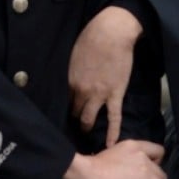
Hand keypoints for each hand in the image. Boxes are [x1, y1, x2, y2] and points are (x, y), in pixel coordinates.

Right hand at [63, 139, 167, 178]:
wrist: (89, 173)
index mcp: (138, 147)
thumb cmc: (95, 163)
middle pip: (162, 174)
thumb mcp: (115, 149)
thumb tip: (127, 162)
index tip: (150, 170)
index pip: (160, 151)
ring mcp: (144, 176)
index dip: (158, 162)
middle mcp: (145, 160)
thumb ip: (127, 153)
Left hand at [70, 6, 143, 145]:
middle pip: (74, 111)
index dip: (65, 105)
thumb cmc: (91, 36)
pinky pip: (113, 118)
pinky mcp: (115, 94)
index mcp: (69, 81)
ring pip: (88, 118)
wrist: (112, 33)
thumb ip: (71, 69)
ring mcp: (99, 95)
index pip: (64, 100)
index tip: (65, 110)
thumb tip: (70, 74)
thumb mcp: (73, 53)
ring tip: (86, 131)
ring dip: (86, 126)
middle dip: (74, 118)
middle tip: (74, 124)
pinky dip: (112, 132)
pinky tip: (111, 144)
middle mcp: (81, 92)